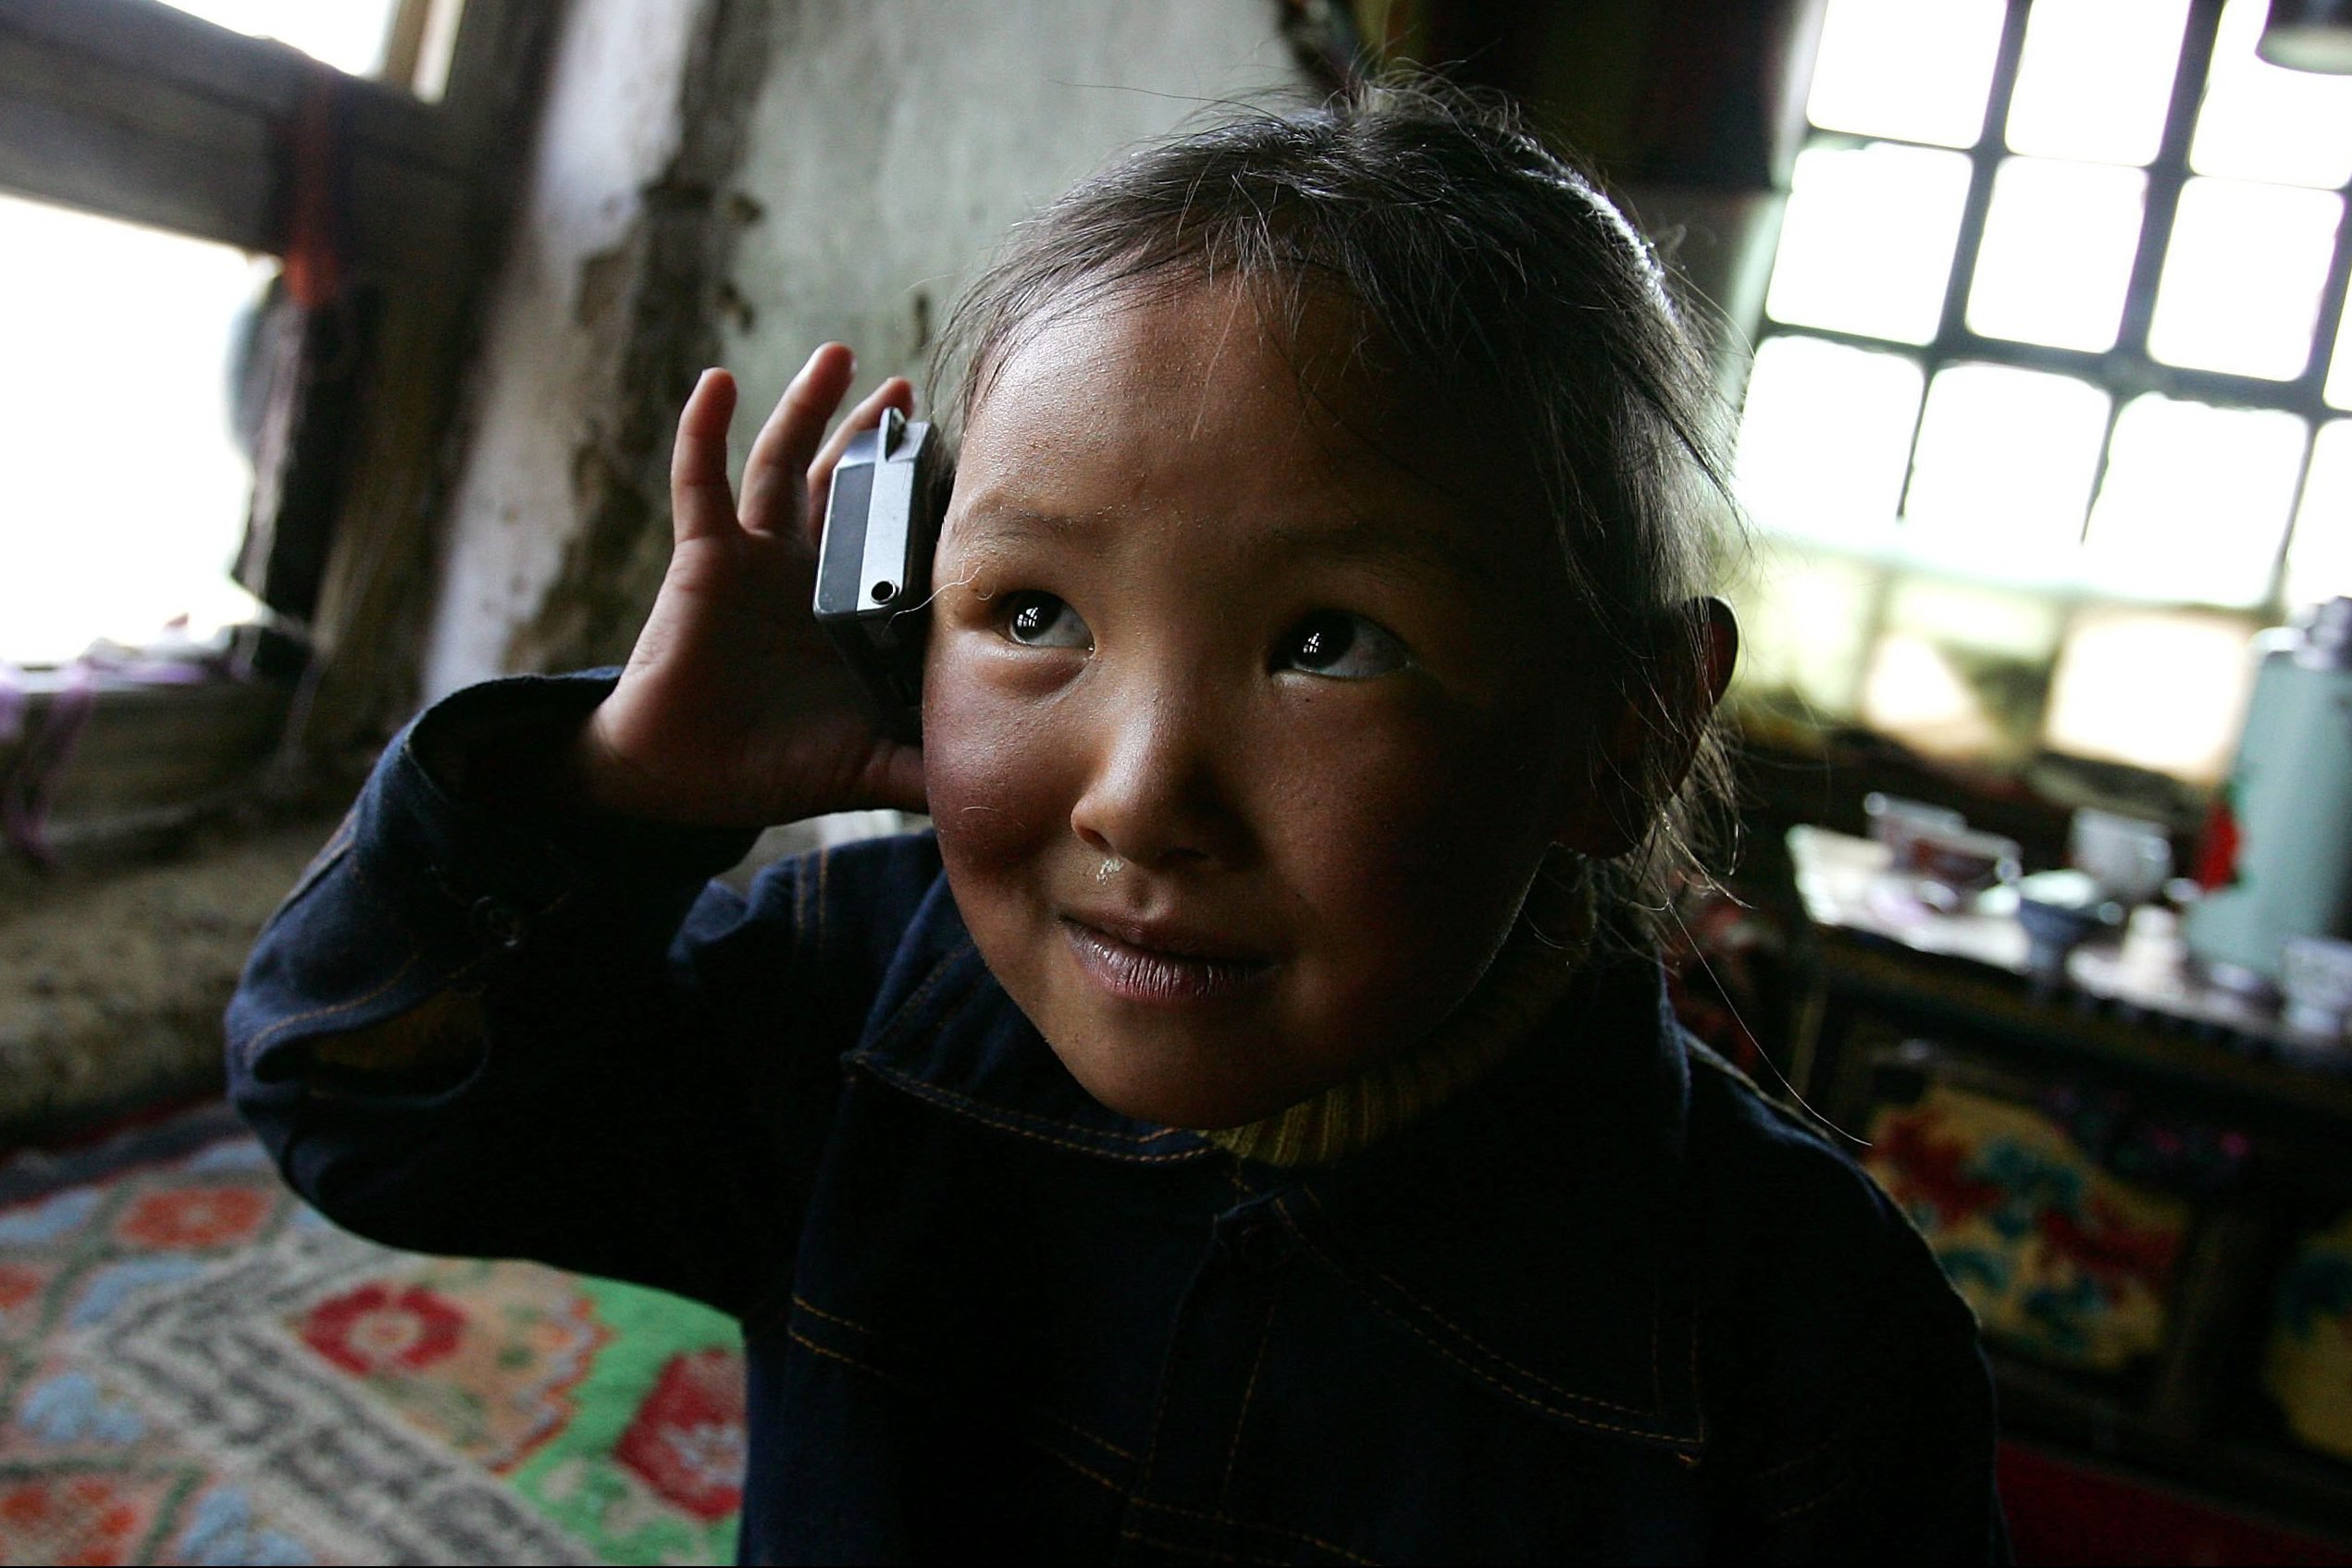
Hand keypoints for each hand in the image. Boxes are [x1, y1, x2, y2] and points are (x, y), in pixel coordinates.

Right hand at [570, 347, 928, 825]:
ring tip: (840, 356)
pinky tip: (717, 382)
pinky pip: (701, 481)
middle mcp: (810, 573)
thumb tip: (1004, 787)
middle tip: (910, 391)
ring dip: (808, 407)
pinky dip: (705, 430)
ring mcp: (756, 558)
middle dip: (875, 435)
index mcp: (853, 612)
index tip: (973, 455)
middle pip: (847, 484)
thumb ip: (927, 772)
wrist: (676, 781)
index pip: (900, 539)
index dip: (929, 500)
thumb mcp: (866, 769)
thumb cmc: (769, 770)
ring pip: (785, 463)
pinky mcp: (705, 556)